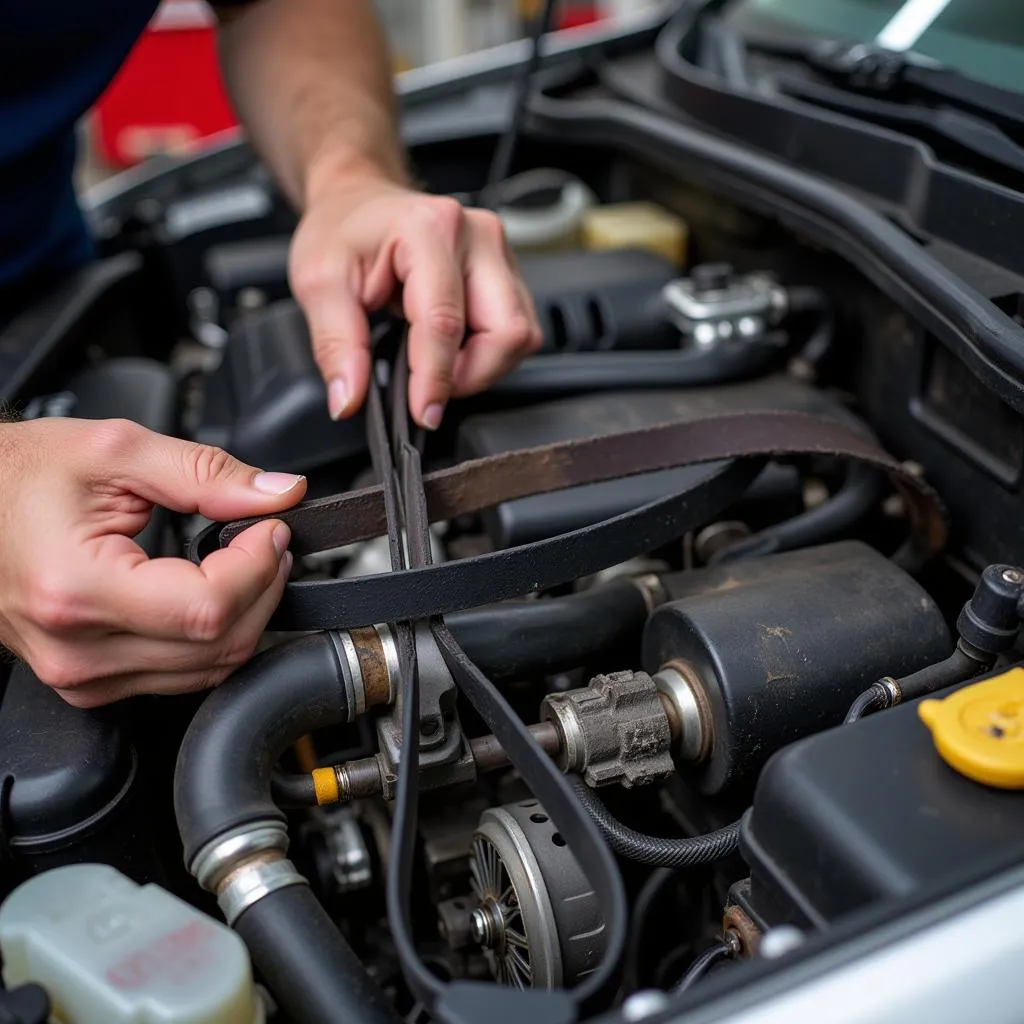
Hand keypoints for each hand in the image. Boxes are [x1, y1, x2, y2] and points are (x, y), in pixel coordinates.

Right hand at [0, 418, 305, 706]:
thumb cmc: (20, 478)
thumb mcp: (115, 452)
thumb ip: (206, 473)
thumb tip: (278, 494)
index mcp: (78, 589)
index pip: (209, 607)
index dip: (259, 566)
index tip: (271, 528)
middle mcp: (78, 649)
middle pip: (219, 645)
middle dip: (263, 587)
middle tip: (266, 539)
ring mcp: (82, 676)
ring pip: (209, 668)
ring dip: (246, 614)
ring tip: (244, 561)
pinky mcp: (89, 683)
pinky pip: (182, 676)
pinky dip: (214, 636)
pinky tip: (212, 593)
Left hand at [288, 176, 542, 428]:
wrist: (359, 201)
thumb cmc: (343, 231)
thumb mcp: (318, 283)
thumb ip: (335, 344)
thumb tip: (350, 398)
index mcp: (430, 230)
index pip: (445, 322)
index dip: (435, 379)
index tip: (422, 412)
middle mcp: (478, 236)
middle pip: (507, 331)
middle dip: (472, 374)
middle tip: (429, 384)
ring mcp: (500, 253)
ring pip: (521, 335)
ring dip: (484, 365)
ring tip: (438, 362)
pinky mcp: (509, 273)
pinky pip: (517, 330)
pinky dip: (488, 353)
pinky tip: (454, 346)